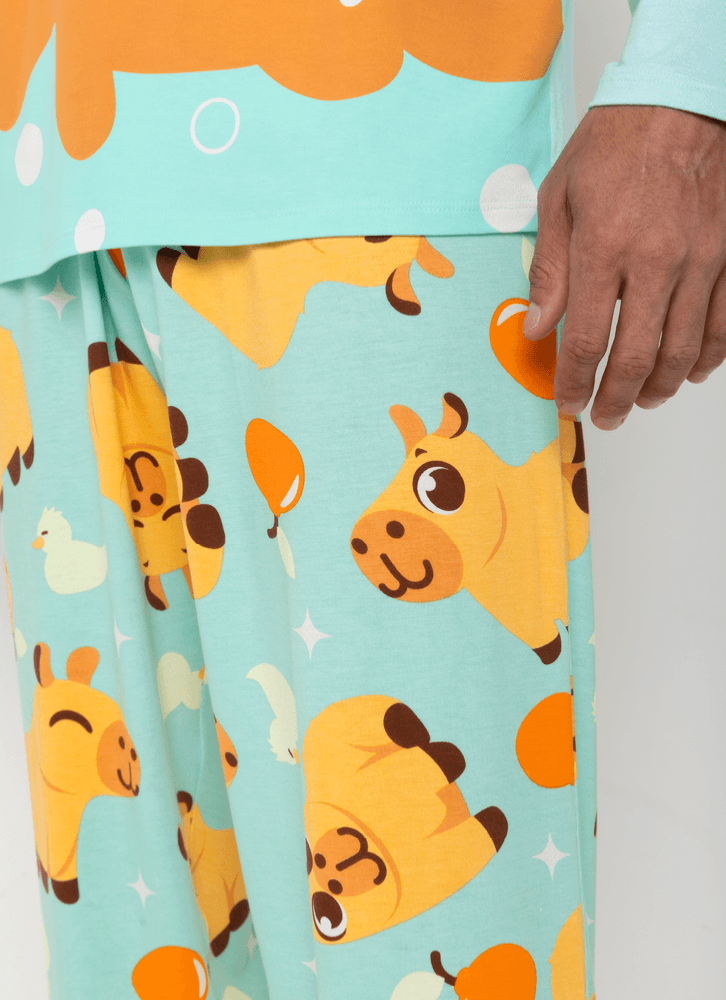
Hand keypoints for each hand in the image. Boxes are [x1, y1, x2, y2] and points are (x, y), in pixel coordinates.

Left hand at [523, 105, 725, 428]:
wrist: (681, 101)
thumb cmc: (616, 143)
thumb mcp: (560, 199)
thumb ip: (549, 271)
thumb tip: (537, 328)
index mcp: (605, 247)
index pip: (587, 340)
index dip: (576, 383)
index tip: (568, 404)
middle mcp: (657, 260)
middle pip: (639, 357)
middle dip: (618, 398)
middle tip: (606, 417)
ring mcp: (702, 260)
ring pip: (685, 350)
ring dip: (662, 387)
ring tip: (643, 401)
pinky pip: (724, 324)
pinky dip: (708, 358)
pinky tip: (691, 371)